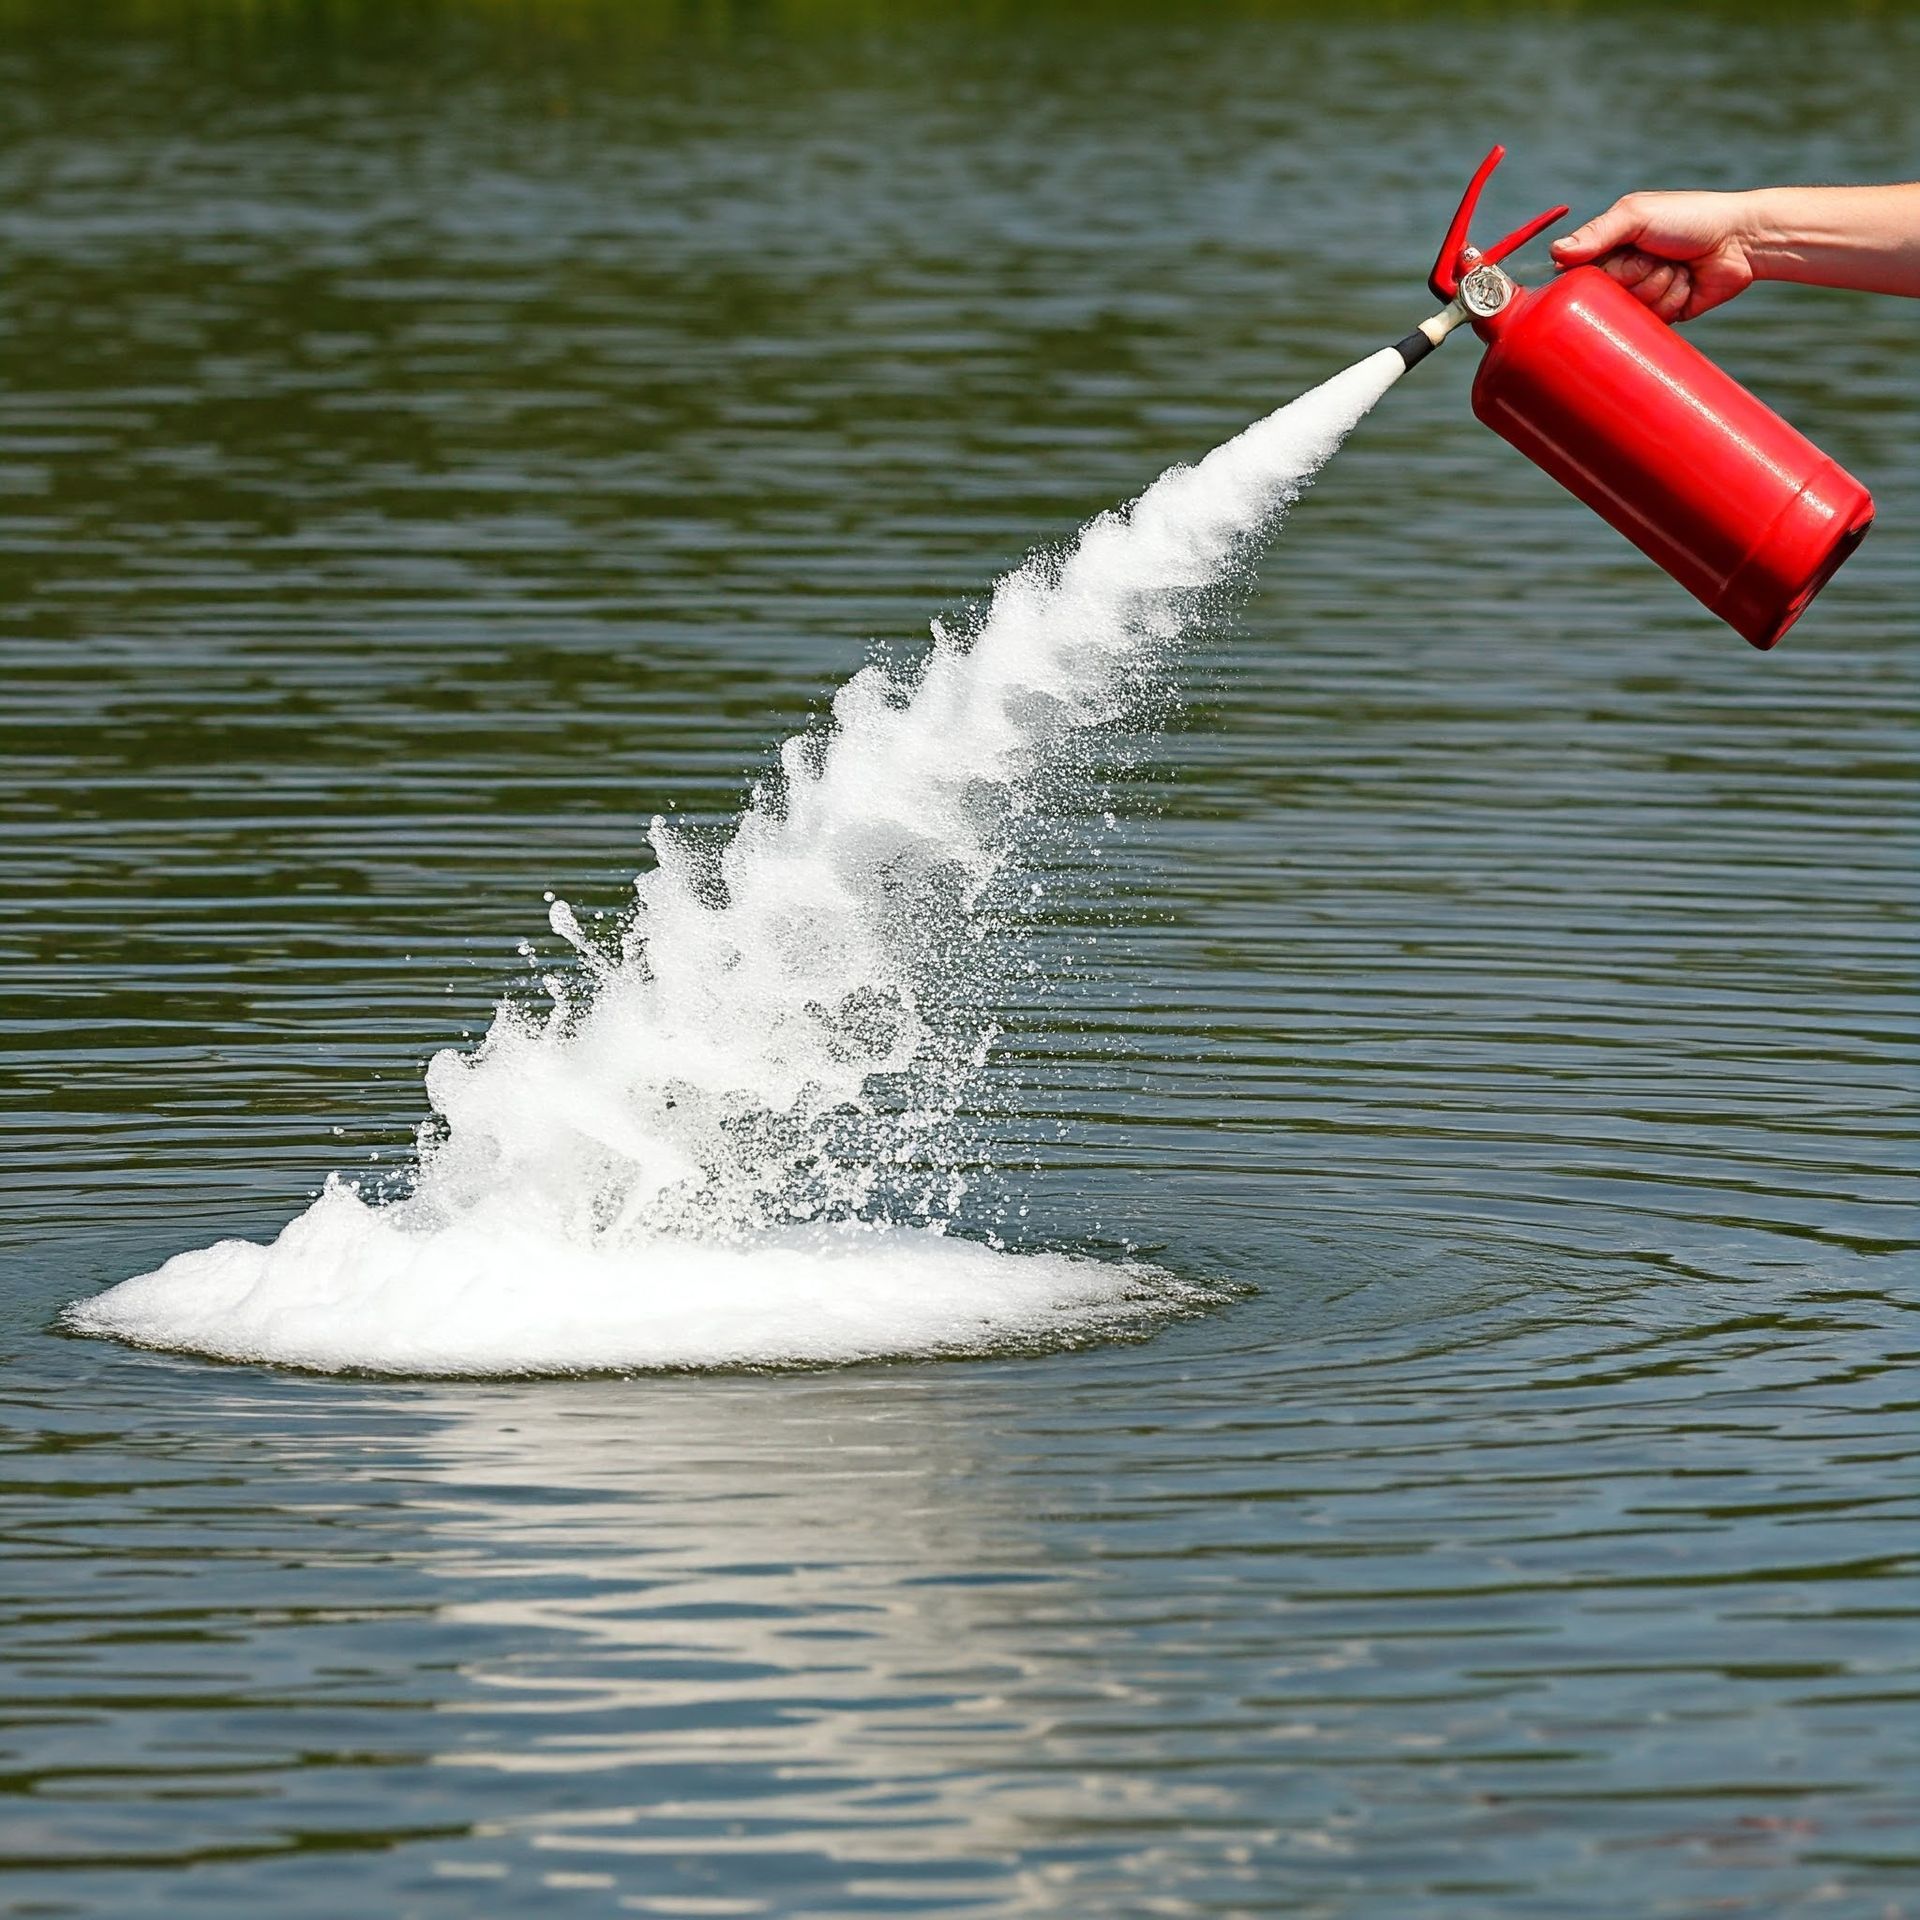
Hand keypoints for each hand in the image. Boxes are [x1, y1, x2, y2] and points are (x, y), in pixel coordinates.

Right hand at [1549, 191, 1762, 321]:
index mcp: (1609, 246)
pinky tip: (1687, 284)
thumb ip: (1598, 232)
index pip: (1577, 274)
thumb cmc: (1690, 218)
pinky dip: (1672, 301)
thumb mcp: (1638, 215)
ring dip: (1658, 288)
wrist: (1740, 241)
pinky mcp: (1662, 314)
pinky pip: (1652, 323)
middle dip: (1633, 278)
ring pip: (1631, 311)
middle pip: (1604, 297)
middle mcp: (1621, 272)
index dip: (1594, 274)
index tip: (1617, 259)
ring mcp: (1642, 294)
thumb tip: (1554, 252)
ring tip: (1678, 268)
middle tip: (1656, 258)